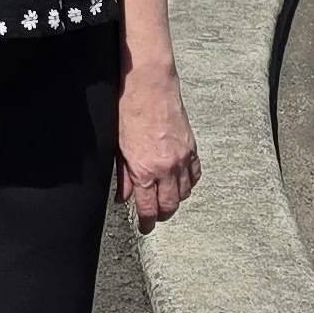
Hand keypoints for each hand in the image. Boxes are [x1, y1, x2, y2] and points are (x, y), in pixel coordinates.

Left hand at [117, 61, 199, 231]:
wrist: (149, 83)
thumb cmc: (128, 109)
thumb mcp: (117, 146)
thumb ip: (122, 175)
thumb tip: (123, 197)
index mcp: (145, 170)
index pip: (148, 208)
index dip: (147, 223)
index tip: (144, 228)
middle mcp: (167, 168)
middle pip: (169, 205)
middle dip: (161, 215)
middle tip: (154, 217)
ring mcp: (182, 158)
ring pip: (185, 193)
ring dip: (175, 200)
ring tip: (165, 200)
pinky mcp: (192, 147)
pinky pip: (195, 174)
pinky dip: (189, 183)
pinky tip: (181, 182)